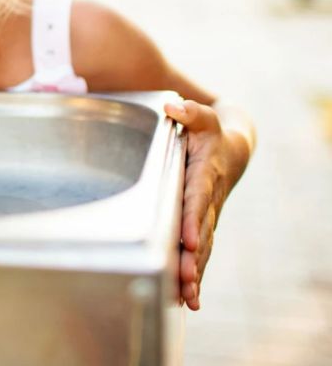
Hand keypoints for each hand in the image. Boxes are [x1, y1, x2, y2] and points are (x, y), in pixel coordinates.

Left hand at [163, 99, 234, 311]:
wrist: (234, 146)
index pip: (197, 200)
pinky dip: (195, 276)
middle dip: (194, 258)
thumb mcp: (202, 117)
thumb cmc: (210, 132)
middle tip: (185, 279)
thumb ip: (189, 112)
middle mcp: (208, 201)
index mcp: (204, 175)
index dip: (193, 220)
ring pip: (203, 250)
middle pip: (201, 233)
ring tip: (187, 299)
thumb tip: (174, 106)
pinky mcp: (204, 227)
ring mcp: (208, 217)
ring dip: (195, 274)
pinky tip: (186, 300)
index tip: (188, 240)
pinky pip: (201, 254)